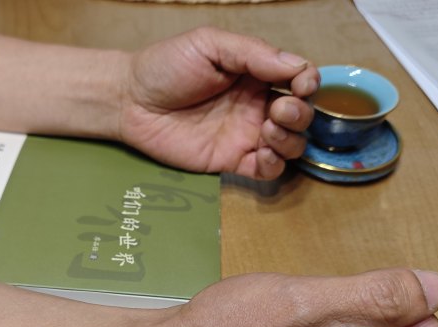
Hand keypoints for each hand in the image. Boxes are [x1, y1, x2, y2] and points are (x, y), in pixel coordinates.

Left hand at [119, 27, 318, 179]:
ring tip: (267, 129)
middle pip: (300, 114)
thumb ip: (253, 53)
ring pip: (289, 144)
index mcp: (255, 73)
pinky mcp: (229, 161)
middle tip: (279, 110)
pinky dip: (274, 165)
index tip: (300, 84)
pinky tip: (263, 153)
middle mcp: (255, 104)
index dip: (308, 82)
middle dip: (300, 113)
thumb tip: (297, 66)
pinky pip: (265, 170)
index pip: (298, 79)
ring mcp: (243, 135)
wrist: (130, 101)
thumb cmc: (166, 66)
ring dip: (290, 139)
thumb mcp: (210, 45)